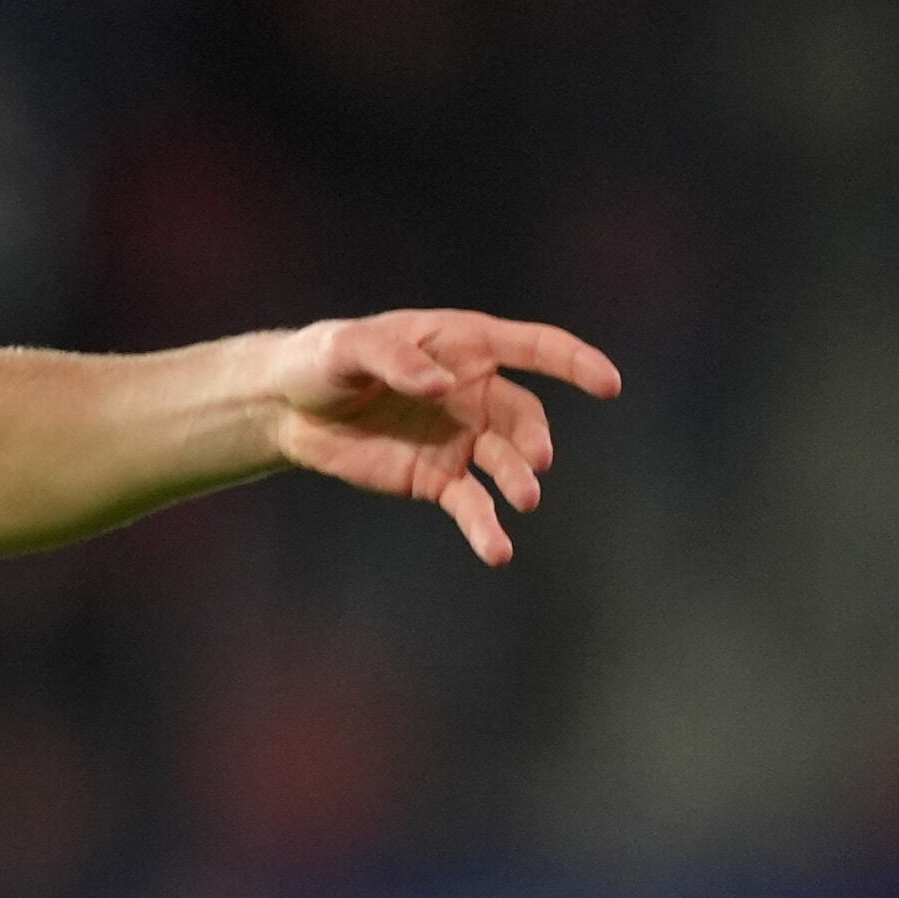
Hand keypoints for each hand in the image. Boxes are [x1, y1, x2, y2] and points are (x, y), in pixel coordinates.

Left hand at [268, 310, 622, 565]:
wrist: (288, 409)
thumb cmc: (321, 360)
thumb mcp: (346, 348)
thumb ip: (392, 360)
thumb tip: (440, 385)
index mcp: (462, 346)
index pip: (534, 348)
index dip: (575, 363)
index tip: (610, 384)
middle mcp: (473, 393)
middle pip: (524, 416)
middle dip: (535, 438)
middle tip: (537, 463)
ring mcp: (460, 438)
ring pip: (506, 463)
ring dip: (519, 481)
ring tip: (522, 500)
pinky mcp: (439, 478)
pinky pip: (473, 504)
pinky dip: (486, 527)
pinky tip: (496, 550)